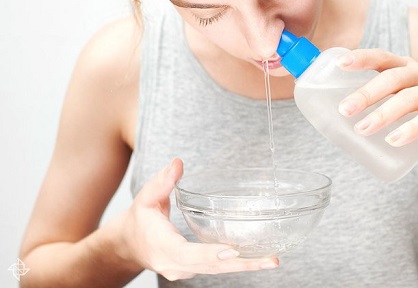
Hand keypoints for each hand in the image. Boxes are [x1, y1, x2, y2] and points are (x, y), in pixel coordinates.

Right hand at [117, 158, 278, 280]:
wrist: (130, 245)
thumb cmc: (140, 221)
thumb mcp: (146, 198)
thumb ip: (162, 181)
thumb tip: (178, 163)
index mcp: (162, 246)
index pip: (187, 254)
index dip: (209, 254)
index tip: (231, 251)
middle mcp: (175, 264)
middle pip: (211, 267)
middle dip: (241, 264)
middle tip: (268, 259)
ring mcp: (186, 271)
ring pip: (218, 271)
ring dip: (246, 267)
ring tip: (271, 261)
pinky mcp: (195, 270)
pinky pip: (218, 269)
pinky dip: (239, 265)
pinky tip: (260, 259)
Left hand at [337, 49, 417, 175]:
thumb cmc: (413, 130)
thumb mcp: (391, 110)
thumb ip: (372, 103)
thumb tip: (330, 108)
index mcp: (408, 68)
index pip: (383, 58)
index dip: (362, 58)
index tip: (339, 63)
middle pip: (393, 78)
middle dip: (366, 94)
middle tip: (345, 110)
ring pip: (409, 98)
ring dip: (383, 114)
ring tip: (362, 129)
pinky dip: (409, 129)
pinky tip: (393, 140)